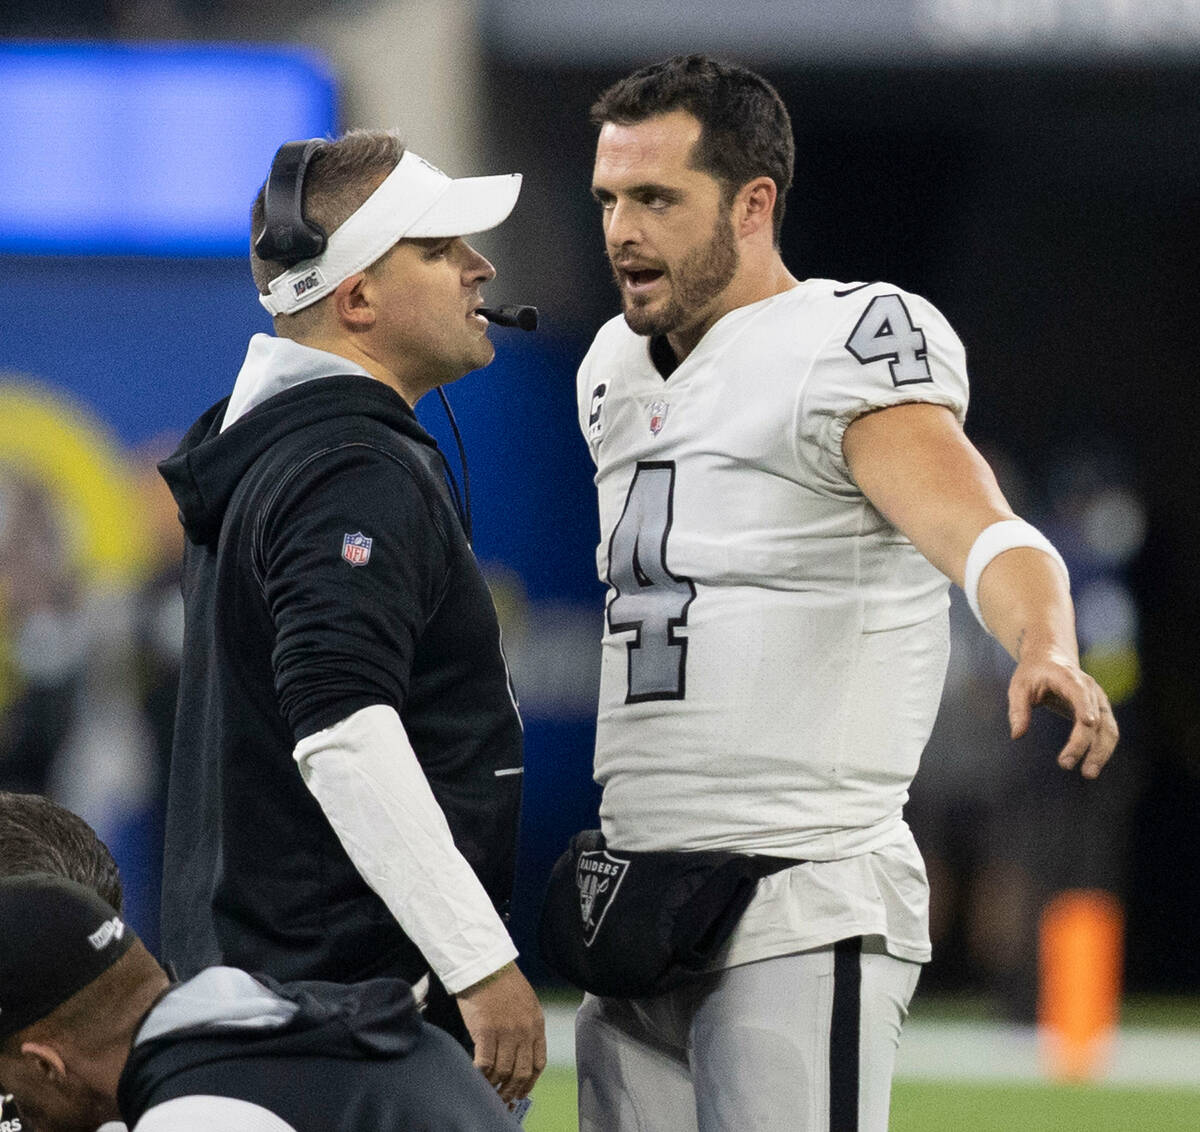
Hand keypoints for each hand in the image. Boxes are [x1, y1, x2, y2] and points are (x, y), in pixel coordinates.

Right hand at [455, 961, 545, 1103]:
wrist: (485, 966)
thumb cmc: (502, 982)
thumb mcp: (527, 1002)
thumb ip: (527, 1026)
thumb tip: (521, 1052)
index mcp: (537, 1024)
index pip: (538, 1063)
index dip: (530, 1082)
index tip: (521, 1092)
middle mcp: (525, 1031)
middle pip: (522, 1072)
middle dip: (512, 1090)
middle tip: (502, 1098)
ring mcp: (507, 1032)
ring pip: (503, 1072)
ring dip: (494, 1085)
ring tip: (487, 1090)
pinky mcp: (487, 1032)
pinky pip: (485, 1064)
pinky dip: (481, 1075)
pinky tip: (476, 1076)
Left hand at [1007, 647, 1118, 778]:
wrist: (1051, 658)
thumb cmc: (1032, 673)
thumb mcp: (1019, 686)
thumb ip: (1018, 709)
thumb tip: (1017, 735)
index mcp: (1068, 677)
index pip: (1079, 692)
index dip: (1084, 706)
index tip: (1086, 723)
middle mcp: (1089, 689)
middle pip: (1095, 717)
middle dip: (1084, 742)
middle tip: (1065, 764)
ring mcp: (1098, 701)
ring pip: (1108, 728)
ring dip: (1102, 752)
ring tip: (1088, 774)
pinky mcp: (1101, 712)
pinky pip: (1107, 733)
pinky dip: (1103, 749)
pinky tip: (1092, 766)